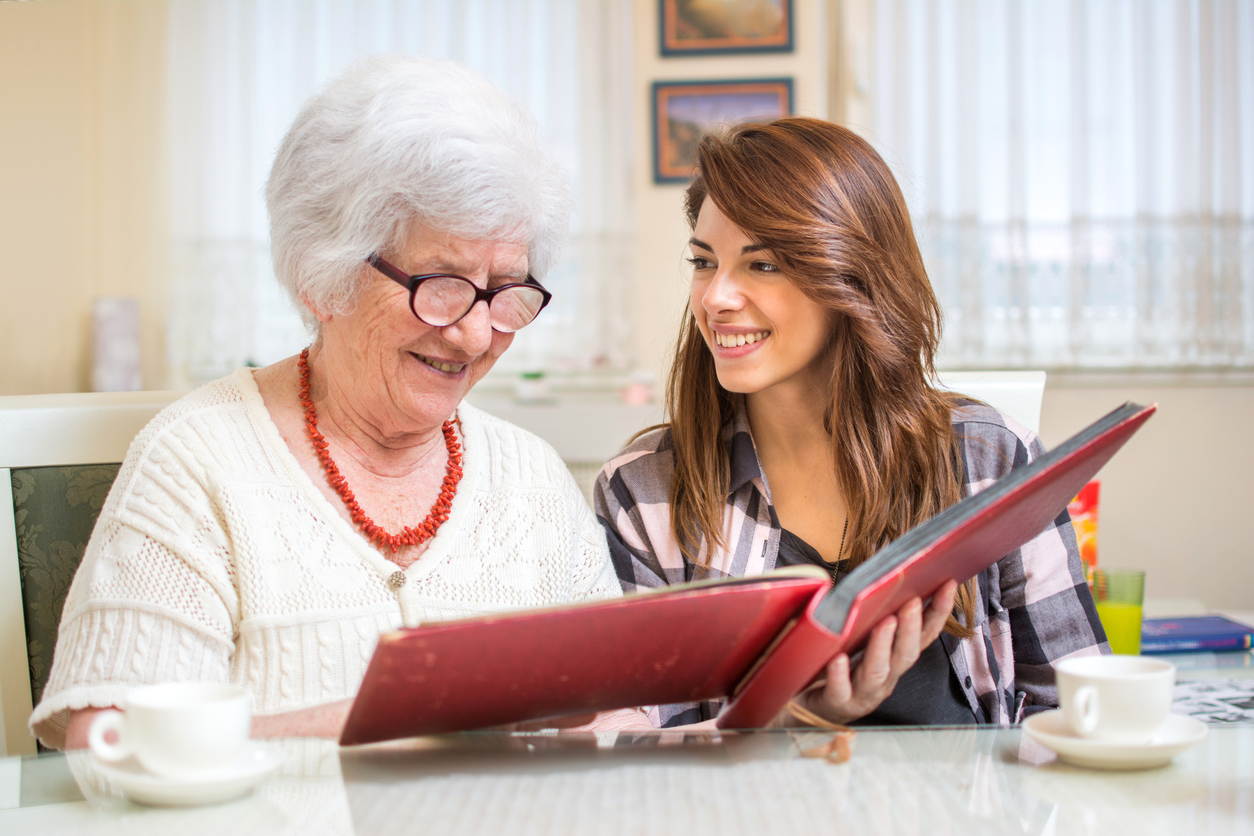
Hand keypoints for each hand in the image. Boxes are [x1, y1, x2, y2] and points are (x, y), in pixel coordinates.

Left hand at [796, 579, 958, 725]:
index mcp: (894, 659)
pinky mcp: (837, 703)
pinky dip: (840, 675)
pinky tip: (837, 659)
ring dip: (884, 646)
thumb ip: (872, 613)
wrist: (807, 705)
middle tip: (912, 601)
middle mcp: (885, 677)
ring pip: (878, 672)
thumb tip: (882, 569)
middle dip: (912, 627)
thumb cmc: (836, 665)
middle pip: (905, 654)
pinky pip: (840, 690)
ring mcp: (862, 693)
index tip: (948, 584)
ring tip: (885, 622)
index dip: (938, 613)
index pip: (923, 636)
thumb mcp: (858, 637)